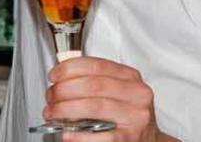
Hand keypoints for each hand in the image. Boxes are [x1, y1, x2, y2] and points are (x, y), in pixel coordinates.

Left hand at [45, 57, 177, 141]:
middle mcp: (137, 95)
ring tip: (52, 113)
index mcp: (131, 78)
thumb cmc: (128, 115)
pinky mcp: (129, 138)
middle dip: (64, 90)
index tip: (54, 75)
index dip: (70, 68)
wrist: (150, 140)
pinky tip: (67, 133)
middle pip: (93, 85)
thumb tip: (62, 79)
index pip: (97, 66)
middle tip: (51, 97)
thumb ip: (96, 82)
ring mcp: (135, 117)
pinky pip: (99, 135)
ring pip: (93, 107)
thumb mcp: (119, 91)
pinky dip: (78, 134)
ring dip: (65, 110)